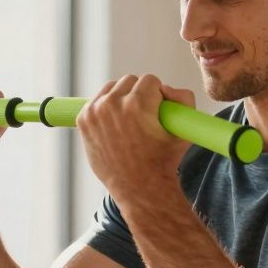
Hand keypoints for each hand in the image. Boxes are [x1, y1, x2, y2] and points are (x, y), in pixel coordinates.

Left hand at [76, 74, 194, 198]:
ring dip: (121, 98)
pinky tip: (115, 125)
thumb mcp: (183, 130)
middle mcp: (112, 105)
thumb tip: (165, 88)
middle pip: (129, 80)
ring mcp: (94, 112)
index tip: (157, 112)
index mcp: (136, 104)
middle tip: (144, 117)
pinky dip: (105, 108)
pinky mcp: (83, 120)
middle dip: (139, 94)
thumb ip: (184, 98)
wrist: (139, 187)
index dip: (158, 95)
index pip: (150, 80)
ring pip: (111, 88)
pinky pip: (97, 101)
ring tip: (130, 121)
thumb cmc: (163, 161)